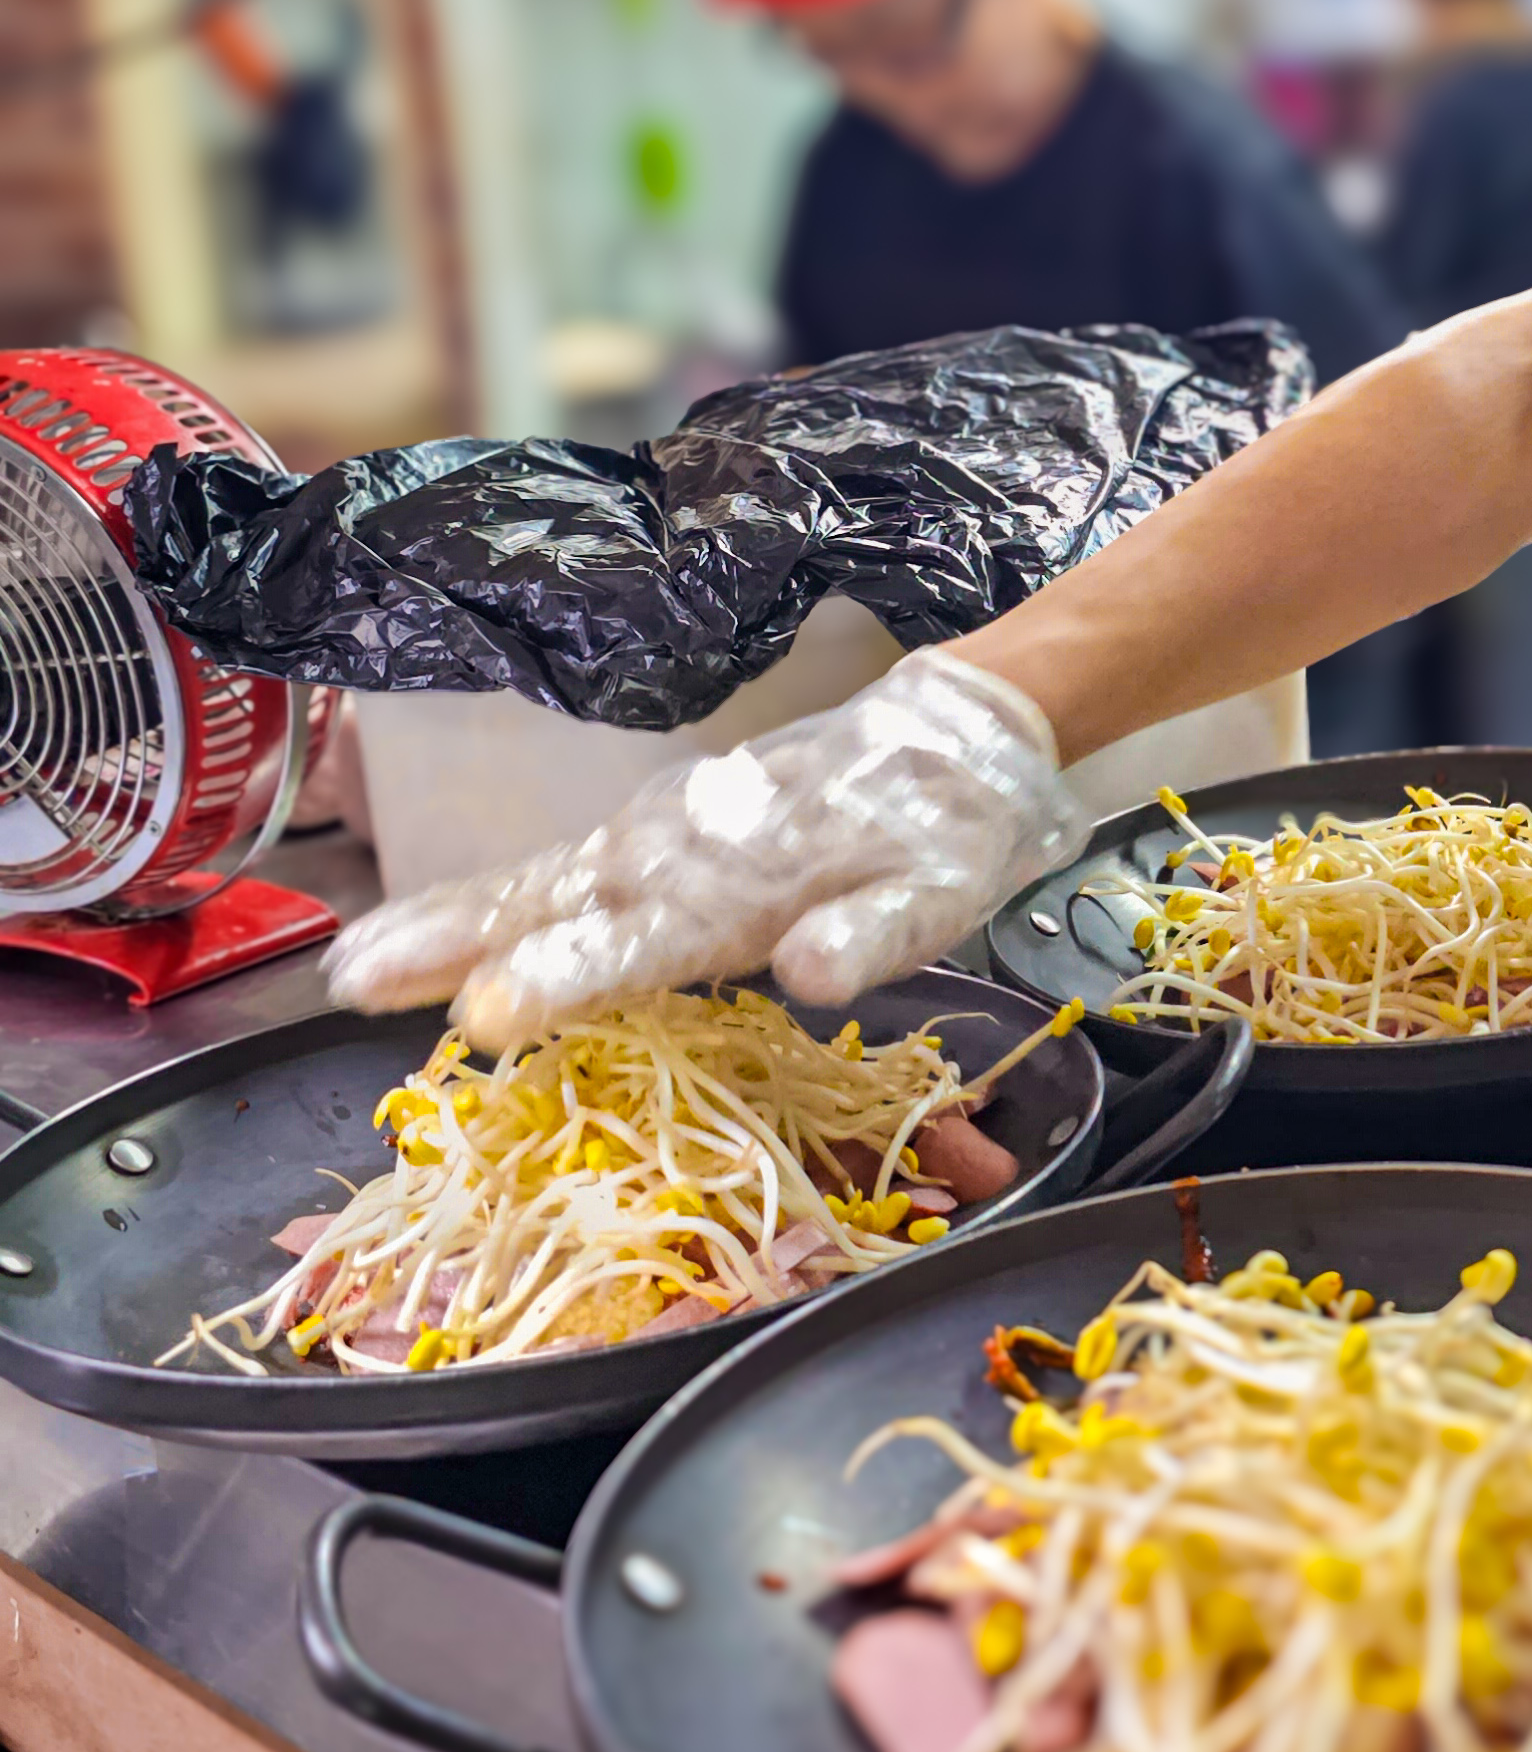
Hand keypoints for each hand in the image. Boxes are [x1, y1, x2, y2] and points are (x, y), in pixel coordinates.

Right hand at [324, 651, 1084, 1037]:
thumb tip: (811, 973)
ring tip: (355, 966)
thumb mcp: (940, 895)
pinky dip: (496, 904)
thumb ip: (874, 934)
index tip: (485, 1016)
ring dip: (448, 923)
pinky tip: (439, 938)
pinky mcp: (660, 832)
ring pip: (541, 884)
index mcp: (743, 883)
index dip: (565, 982)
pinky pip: (564, 874)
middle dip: (453, 943)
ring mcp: (662, 836)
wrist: (960, 735)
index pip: (641, 944)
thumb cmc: (946, 832)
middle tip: (350, 981)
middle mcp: (683, 854)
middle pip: (553, 904)